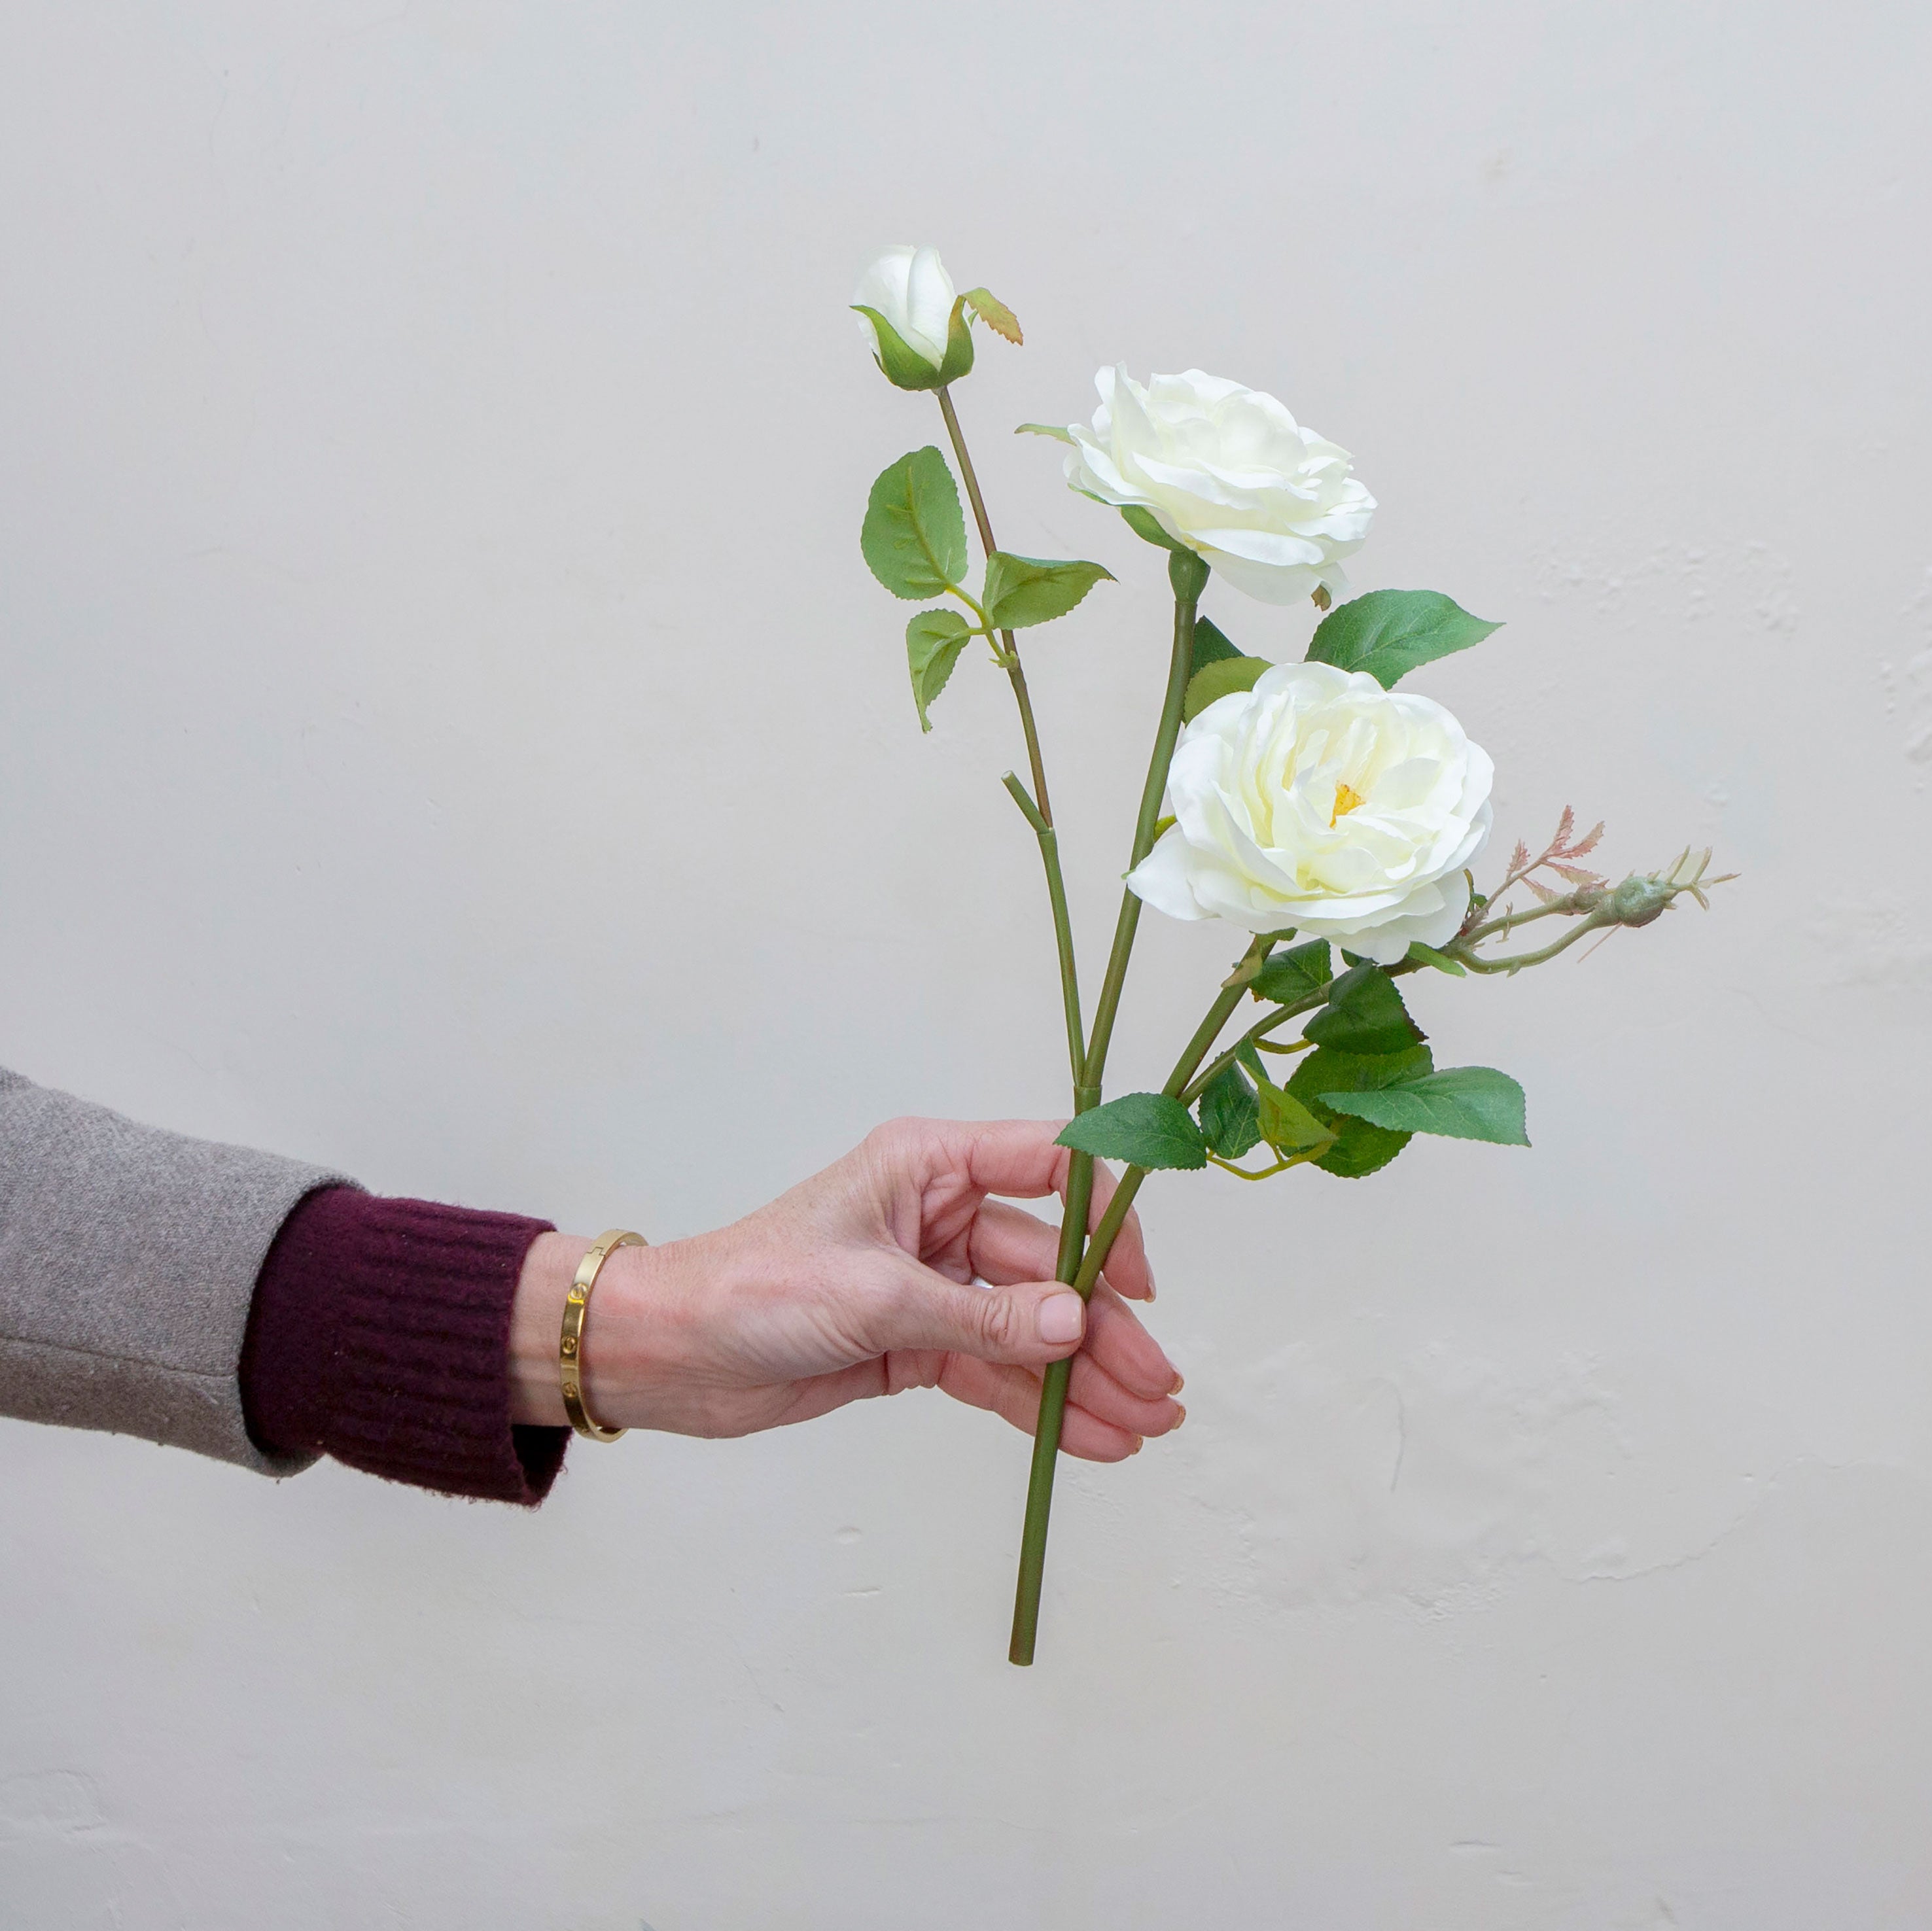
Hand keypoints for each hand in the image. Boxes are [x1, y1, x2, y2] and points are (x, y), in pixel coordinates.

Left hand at [510, 1118, 1183, 1460]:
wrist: (671, 1354)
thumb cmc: (754, 1288)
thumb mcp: (877, 1296)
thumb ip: (985, 1315)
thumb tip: (1081, 1324)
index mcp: (929, 1166)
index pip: (1047, 1165)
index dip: (1102, 1217)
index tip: (1137, 1283)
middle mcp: (939, 1216)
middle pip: (1049, 1269)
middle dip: (1105, 1330)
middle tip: (1160, 1388)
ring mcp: (930, 1284)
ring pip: (1029, 1329)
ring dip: (1085, 1378)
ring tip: (1144, 1426)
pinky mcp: (915, 1343)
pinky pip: (995, 1370)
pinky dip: (1040, 1405)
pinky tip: (1090, 1439)